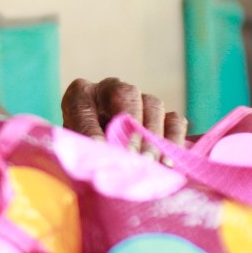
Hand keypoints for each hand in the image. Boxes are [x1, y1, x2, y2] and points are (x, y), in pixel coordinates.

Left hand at [61, 78, 187, 154]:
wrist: (101, 155)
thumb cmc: (83, 151)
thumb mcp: (77, 149)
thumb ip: (85, 150)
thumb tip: (101, 161)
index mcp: (80, 95)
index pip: (84, 107)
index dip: (92, 129)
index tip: (100, 149)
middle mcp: (110, 89)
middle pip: (126, 95)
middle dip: (132, 127)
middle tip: (133, 155)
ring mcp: (140, 98)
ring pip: (153, 106)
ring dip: (154, 136)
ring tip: (152, 163)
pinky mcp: (163, 114)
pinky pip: (174, 120)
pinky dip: (173, 141)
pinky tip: (169, 163)